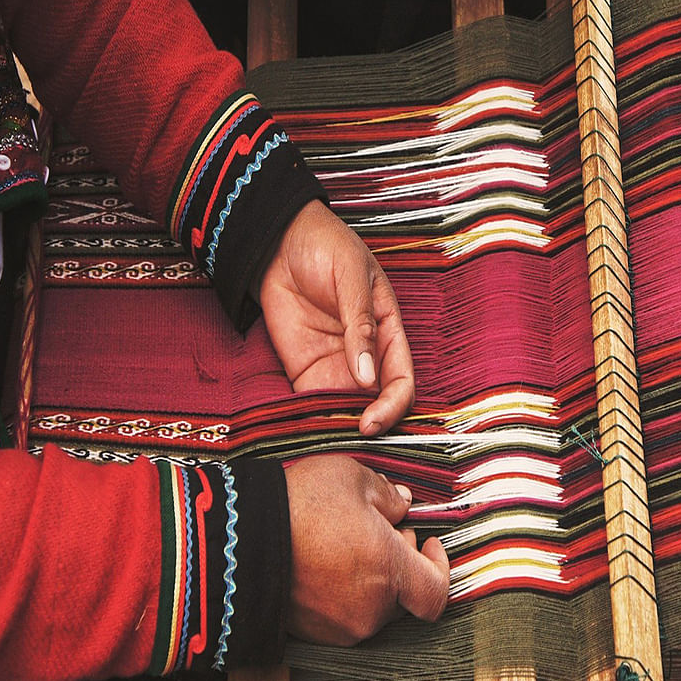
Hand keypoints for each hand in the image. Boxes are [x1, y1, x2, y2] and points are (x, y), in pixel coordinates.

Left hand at [259, 200, 414, 435]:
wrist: (279, 241)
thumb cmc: (327, 247)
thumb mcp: (351, 278)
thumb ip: (360, 326)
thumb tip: (367, 376)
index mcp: (388, 332)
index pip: (401, 380)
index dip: (393, 405)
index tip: (373, 420)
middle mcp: (365, 356)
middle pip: (377, 403)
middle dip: (369, 424)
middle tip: (351, 438)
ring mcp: (335, 365)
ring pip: (346, 409)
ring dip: (341, 427)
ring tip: (328, 440)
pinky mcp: (304, 370)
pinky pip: (313, 403)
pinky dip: (313, 420)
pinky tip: (307, 430)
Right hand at [284, 455, 449, 645]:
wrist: (239, 538)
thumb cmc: (301, 505)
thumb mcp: (353, 477)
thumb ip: (388, 494)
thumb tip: (403, 503)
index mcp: (390, 573)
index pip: (437, 592)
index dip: (440, 567)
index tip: (429, 543)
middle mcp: (370, 609)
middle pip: (404, 595)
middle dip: (400, 561)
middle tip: (380, 529)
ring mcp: (339, 625)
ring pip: (372, 604)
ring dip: (371, 576)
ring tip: (346, 542)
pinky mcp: (312, 631)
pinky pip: (342, 613)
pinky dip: (343, 590)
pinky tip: (325, 560)